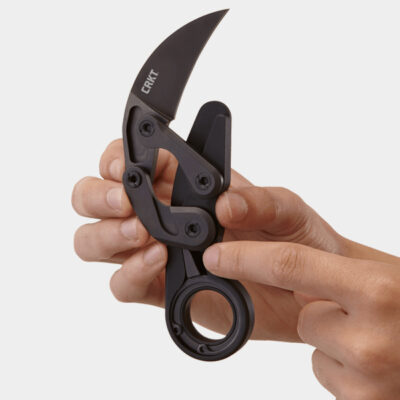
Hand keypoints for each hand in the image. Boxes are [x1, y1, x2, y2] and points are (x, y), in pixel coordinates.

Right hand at [72, 139, 346, 340]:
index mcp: (182, 184)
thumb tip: (223, 205)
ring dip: (107, 234)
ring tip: (141, 232)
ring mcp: (155, 253)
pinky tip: (157, 261)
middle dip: (99, 196)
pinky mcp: (160, 290)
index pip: (129, 161)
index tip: (130, 168)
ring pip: (97, 240)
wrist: (307, 294)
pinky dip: (130, 273)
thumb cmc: (296, 242)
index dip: (117, 160)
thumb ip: (258, 201)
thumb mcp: (287, 210)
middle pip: (96, 199)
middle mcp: (160, 215)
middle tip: (125, 202)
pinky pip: (123, 284)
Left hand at [203, 241, 399, 397]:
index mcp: (378, 287)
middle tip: (354, 307)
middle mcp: (377, 334)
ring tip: (374, 336)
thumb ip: (326, 266)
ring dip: (334, 338)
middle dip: (319, 308)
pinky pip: (329, 372)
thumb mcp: (380, 272)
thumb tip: (271, 257)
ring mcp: (373, 377)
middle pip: (305, 316)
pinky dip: (342, 365)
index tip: (214, 258)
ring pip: (316, 343)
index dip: (244, 260)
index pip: (289, 264)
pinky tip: (375, 362)